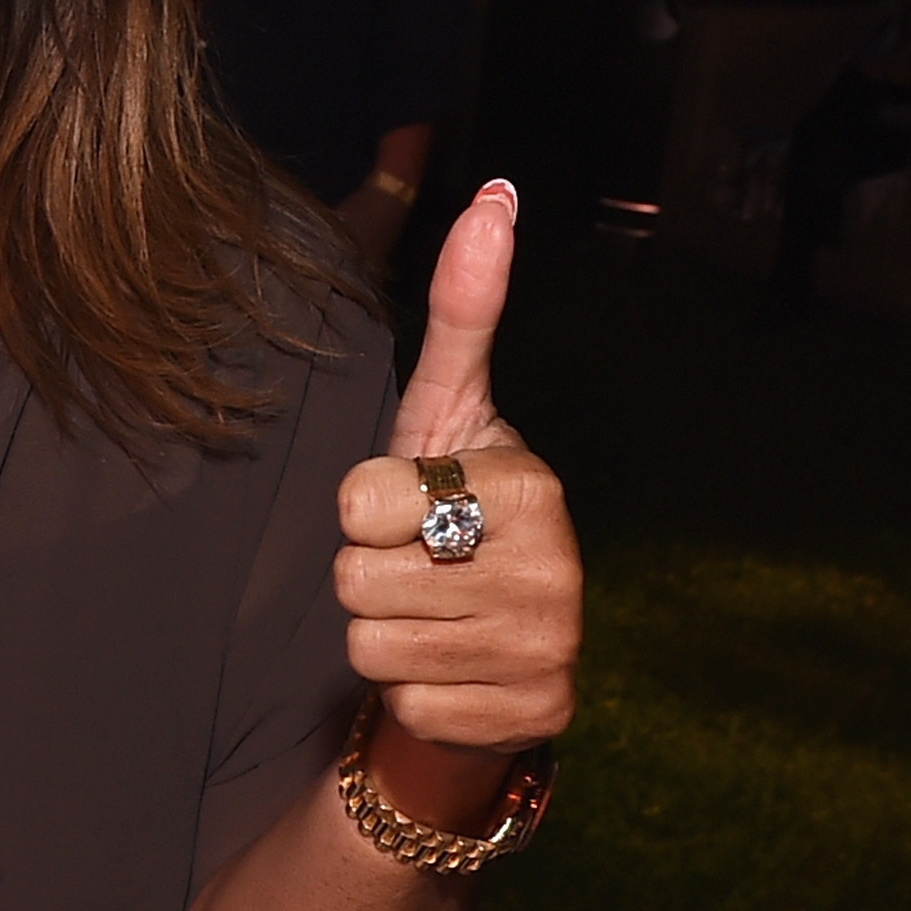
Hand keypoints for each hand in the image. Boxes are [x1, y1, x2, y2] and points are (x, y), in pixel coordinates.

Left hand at [331, 180, 579, 774]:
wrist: (496, 647)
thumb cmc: (452, 513)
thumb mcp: (445, 413)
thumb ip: (462, 311)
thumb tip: (496, 193)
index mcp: (528, 482)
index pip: (359, 499)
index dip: (361, 509)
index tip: (408, 508)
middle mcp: (554, 567)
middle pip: (356, 576)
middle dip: (367, 576)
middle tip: (416, 570)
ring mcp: (548, 649)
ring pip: (371, 644)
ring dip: (382, 636)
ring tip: (431, 618)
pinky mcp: (530, 717)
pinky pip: (402, 704)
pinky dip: (412, 694)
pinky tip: (451, 672)